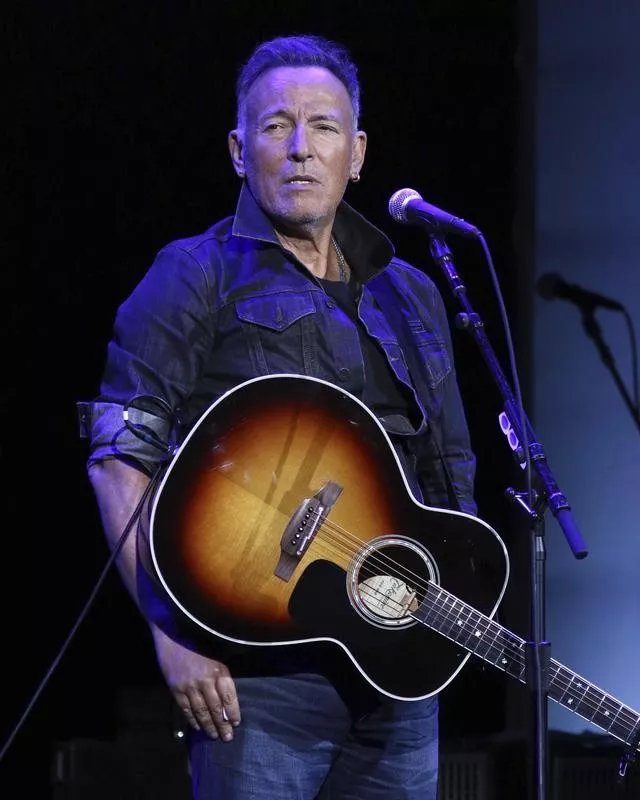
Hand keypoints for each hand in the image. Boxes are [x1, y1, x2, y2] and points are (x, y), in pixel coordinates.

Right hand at [152, 626, 240, 740]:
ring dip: (209, 725)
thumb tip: (229, 695)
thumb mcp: (217, 651)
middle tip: (227, 738)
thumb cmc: (199, 640)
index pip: (229, 697)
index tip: (236, 723)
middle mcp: (205, 680)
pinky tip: (197, 727)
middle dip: (222, 724)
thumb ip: (222, 672)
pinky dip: (192, 719)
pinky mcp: (176, 688)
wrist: (172, 632)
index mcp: (219, 669)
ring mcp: (189, 686)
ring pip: (201, 711)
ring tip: (214, 736)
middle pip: (216, 707)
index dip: (233, 712)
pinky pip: (186, 708)